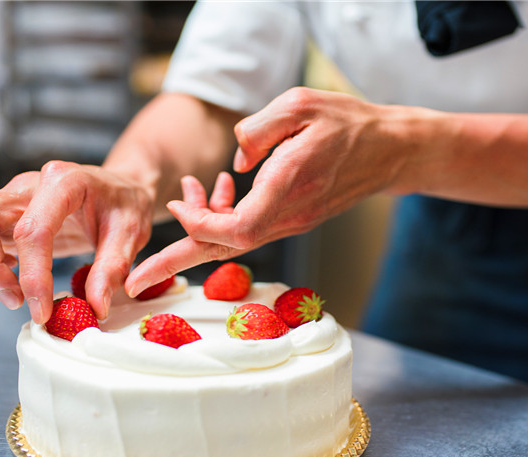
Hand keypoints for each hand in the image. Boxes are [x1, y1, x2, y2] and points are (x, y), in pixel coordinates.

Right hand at [0, 161, 153, 322]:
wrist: (119, 187)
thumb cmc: (125, 205)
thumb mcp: (133, 234)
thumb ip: (113, 268)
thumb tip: (94, 307)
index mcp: (63, 182)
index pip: (32, 230)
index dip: (32, 276)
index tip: (42, 312)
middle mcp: (27, 185)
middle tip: (18, 301)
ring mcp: (9, 197)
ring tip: (15, 292)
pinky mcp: (1, 213)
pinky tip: (10, 276)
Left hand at [126, 87, 403, 294]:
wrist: (390, 150)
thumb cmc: (348, 122)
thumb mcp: (300, 105)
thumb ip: (258, 130)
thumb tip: (232, 164)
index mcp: (289, 186)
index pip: (237, 228)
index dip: (200, 224)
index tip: (177, 207)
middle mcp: (290, 214)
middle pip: (227, 249)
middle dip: (178, 263)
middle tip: (136, 280)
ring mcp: (294, 221)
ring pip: (236, 242)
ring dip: (199, 235)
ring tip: (174, 220)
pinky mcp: (295, 219)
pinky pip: (251, 230)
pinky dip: (223, 222)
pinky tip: (215, 195)